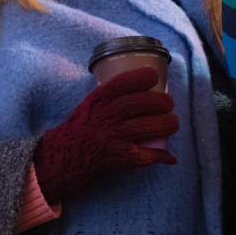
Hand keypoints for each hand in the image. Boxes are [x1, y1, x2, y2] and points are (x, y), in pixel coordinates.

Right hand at [33, 67, 177, 202]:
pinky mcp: (118, 158)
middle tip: (169, 103)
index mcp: (98, 101)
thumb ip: (112, 95)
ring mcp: (113, 138)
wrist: (62, 158)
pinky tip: (169, 155)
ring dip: (166, 124)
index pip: (122, 83)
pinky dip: (160, 155)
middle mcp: (106, 117)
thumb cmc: (80, 128)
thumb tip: (144, 85)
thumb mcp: (90, 104)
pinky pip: (145, 155)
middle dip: (161, 102)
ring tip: (172, 123)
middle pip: (140, 104)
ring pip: (148, 127)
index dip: (141, 77)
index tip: (154, 76)